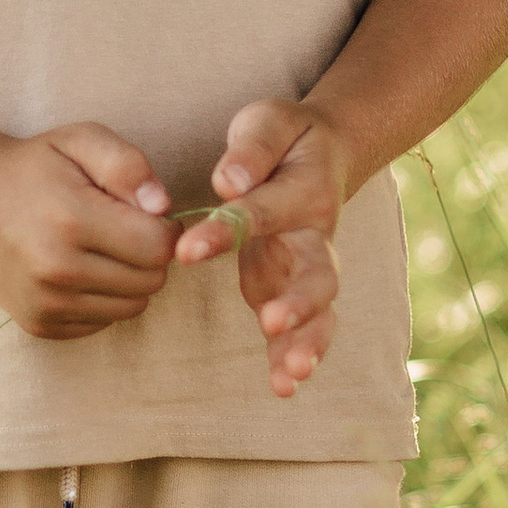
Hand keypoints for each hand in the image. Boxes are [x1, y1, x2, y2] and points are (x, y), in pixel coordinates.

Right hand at [0, 123, 176, 340]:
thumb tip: (162, 206)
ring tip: (101, 249)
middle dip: (148, 256)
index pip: (158, 247)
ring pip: (132, 308)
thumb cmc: (35, 167)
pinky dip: (102, 300)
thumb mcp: (80, 140)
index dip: (165, 228)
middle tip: (122, 231)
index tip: (145, 214)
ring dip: (128, 280)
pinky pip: (103, 323)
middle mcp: (55, 268)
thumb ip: (127, 164)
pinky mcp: (38, 324)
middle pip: (150, 282)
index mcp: (70, 219)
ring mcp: (43, 302)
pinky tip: (80, 270)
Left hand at [174, 98, 349, 395]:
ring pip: (322, 310)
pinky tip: (282, 386)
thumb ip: (251, 149)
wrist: (322, 153)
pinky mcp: (294, 290)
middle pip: (319, 274)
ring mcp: (310, 267)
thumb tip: (227, 182)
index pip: (263, 213)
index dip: (226, 231)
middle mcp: (317, 236)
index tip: (185, 250)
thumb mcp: (268, 121)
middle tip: (269, 323)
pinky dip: (294, 356)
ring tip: (290, 375)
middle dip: (298, 302)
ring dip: (307, 342)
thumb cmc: (285, 137)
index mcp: (306, 191)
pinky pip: (304, 329)